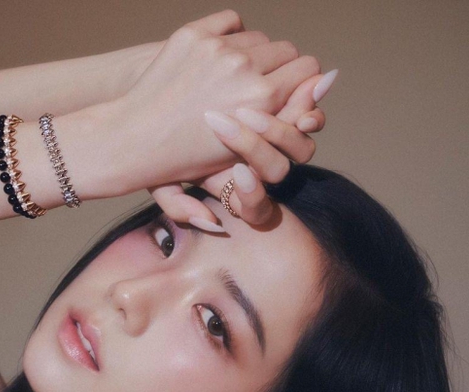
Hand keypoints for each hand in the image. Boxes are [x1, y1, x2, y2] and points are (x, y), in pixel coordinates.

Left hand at [108, 10, 321, 196]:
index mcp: (261, 103)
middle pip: (287, 50)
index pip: (309, 71)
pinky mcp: (194, 34)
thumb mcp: (244, 150)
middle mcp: (245, 70)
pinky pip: (231, 22)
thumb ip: (290, 116)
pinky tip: (215, 59)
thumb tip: (331, 76)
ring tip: (232, 79)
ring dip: (253, 54)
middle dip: (278, 69)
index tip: (286, 94)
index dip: (299, 85)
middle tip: (257, 89)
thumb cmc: (189, 157)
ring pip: (259, 37)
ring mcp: (218, 48)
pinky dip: (228, 36)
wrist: (134, 140)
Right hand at [151, 68, 335, 226]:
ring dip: (288, 129)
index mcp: (234, 193)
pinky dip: (309, 107)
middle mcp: (259, 171)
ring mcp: (279, 144)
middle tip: (242, 123)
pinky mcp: (291, 113)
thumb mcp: (158, 176)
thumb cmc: (161, 144)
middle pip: (279, 172)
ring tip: (262, 108)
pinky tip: (299, 90)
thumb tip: (211, 224)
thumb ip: (177, 205)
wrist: (166, 101)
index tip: (238, 174)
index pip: (257, 211)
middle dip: (264, 151)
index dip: (254, 199)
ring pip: (301, 147)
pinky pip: (310, 118)